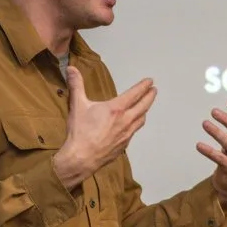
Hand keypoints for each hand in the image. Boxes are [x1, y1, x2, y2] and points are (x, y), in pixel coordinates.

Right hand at [55, 68, 154, 188]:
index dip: (143, 86)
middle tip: (154, 91)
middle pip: (143, 106)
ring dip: (145, 111)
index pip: (135, 94)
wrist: (81, 158)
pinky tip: (132, 126)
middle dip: (150, 97)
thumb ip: (76, 85)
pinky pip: (134, 132)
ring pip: (141, 120)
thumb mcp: (77, 105)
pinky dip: (136, 125)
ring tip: (145, 107)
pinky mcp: (124, 145)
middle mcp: (125, 121)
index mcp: (116, 109)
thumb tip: (71, 69)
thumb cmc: (80, 132)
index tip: (150, 81)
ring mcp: (126, 134)